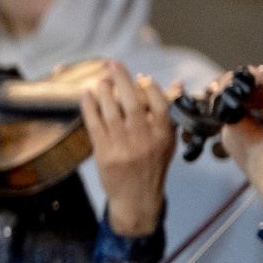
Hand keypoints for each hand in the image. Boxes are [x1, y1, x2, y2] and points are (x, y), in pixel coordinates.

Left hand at [82, 61, 172, 237]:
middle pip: (133, 103)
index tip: (141, 77)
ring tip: (102, 80)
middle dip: (123, 80)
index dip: (149, 87)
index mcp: (164, 135)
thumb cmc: (152, 165)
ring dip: (104, 91)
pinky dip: (89, 106)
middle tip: (114, 64)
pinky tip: (86, 94)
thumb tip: (175, 82)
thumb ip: (168, 112)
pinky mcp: (104, 152)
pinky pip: (94, 123)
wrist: (137, 198)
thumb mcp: (167, 141)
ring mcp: (123, 146)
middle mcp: (145, 139)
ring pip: (112, 111)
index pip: (160, 104)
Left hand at [221, 73, 262, 214]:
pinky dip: (256, 101)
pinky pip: (245, 114)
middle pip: (231, 98)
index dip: (243, 80)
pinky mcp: (244, 137)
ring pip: (239, 104)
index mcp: (235, 131)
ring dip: (253, 89)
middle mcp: (229, 131)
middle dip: (248, 80)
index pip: (228, 97)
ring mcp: (235, 134)